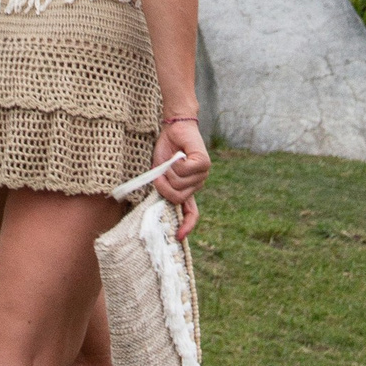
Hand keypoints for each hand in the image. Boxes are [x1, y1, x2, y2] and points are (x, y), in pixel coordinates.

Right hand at [154, 115, 208, 236]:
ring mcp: (203, 175)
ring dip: (168, 172)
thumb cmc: (167, 151)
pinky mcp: (204, 163)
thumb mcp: (161, 174)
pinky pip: (185, 170)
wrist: (174, 128)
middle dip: (164, 186)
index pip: (191, 213)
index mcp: (187, 190)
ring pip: (180, 184)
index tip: (179, 237)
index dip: (186, 225)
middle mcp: (197, 184)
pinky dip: (176, 163)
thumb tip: (162, 200)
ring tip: (171, 161)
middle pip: (177, 198)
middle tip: (161, 173)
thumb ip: (163, 187)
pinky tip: (179, 155)